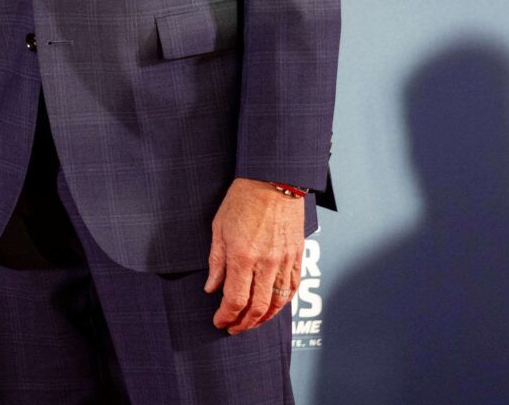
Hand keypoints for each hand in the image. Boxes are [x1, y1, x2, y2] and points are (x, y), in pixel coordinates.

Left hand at [206, 177, 304, 334]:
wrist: (273, 180)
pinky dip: (283, 303)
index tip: (219, 321)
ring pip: (277, 302)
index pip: (235, 300)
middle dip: (244, 323)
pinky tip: (273, 307)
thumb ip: (216, 261)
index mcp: (242, 257)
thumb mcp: (219, 228)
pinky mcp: (297, 256)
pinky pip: (292, 288)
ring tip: (252, 322)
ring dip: (264, 318)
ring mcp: (284, 261)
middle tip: (234, 327)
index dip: (226, 316)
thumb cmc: (242, 199)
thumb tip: (212, 287)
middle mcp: (266, 263)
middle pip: (257, 308)